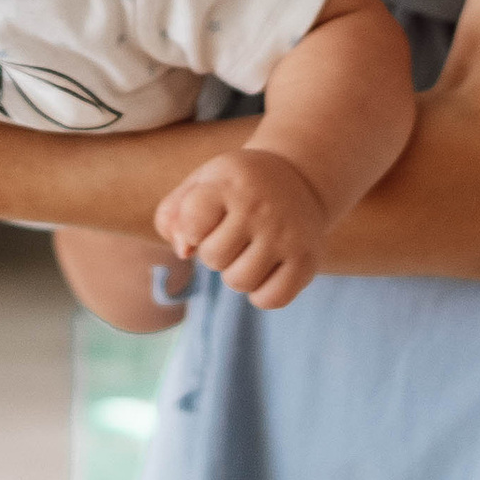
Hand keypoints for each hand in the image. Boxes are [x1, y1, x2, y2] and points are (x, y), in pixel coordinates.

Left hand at [154, 147, 327, 309]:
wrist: (298, 179)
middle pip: (213, 259)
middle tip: (233, 233)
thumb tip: (184, 251)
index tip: (207, 215)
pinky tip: (266, 269)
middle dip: (215, 252)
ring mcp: (287, 235)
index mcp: (230, 183)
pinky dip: (261, 293)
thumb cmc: (235, 189)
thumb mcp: (200, 185)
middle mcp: (261, 207)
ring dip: (236, 273)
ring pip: (239, 282)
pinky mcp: (307, 260)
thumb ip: (173, 216)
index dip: (192, 229)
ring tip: (248, 250)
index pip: (191, 225)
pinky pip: (270, 299)